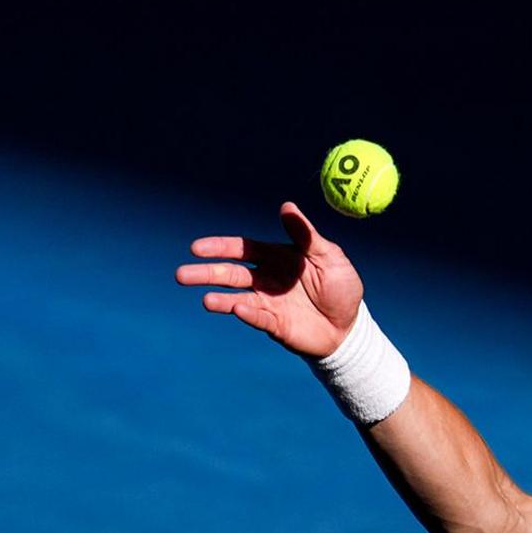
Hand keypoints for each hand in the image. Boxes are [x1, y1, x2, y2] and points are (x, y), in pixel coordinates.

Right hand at [175, 201, 363, 356]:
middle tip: (182, 274)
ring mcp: (268, 303)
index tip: (196, 247)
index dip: (219, 248)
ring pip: (236, 298)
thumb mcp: (329, 256)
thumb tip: (287, 206)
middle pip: (230, 274)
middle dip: (206, 273)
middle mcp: (265, 279)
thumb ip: (306, 235)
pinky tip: (237, 309)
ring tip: (204, 300)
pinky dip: (248, 314)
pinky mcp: (275, 325)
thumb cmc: (341, 287)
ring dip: (219, 299)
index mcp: (275, 257)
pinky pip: (258, 318)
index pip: (241, 249)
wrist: (350, 326)